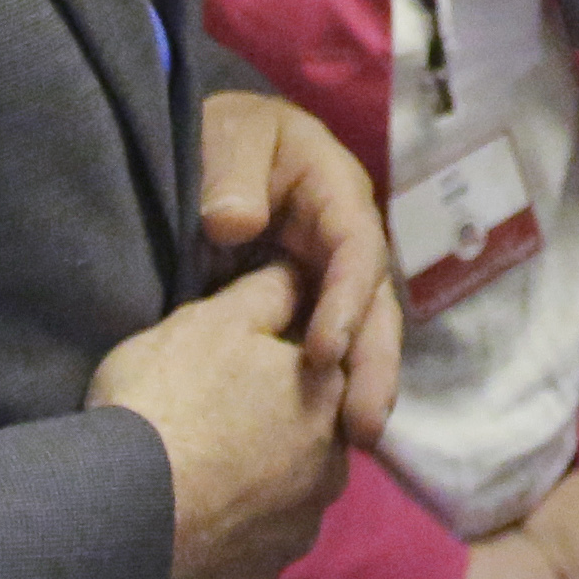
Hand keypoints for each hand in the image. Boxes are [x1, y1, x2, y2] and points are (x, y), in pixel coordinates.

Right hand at [91, 263, 353, 578]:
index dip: (273, 360)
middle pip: (305, 432)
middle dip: (269, 423)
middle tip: (203, 419)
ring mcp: (298, 531)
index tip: (226, 366)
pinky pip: (250, 545)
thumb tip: (300, 274)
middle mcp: (333, 467)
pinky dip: (227, 531)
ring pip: (283, 492)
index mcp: (331, 395)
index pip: (319, 364)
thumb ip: (267, 293)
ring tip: (190, 474)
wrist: (116, 519)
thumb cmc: (167, 403)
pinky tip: (185, 520)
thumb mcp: (211, 322)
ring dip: (252, 482)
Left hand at [200, 92, 404, 443]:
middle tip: (363, 427)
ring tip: (354, 444)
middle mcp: (348, 240)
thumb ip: (230, 174)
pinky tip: (325, 434)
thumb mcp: (228, 135)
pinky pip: (331, 346)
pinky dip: (333, 387)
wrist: (204, 146)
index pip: (357, 250)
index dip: (346, 302)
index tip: (323, 354)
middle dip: (374, 365)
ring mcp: (332, 274)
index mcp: (337, 192)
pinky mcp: (311, 303)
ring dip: (362, 387)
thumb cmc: (221, 135)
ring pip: (361, 334)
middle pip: (374, 305)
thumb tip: (235, 225)